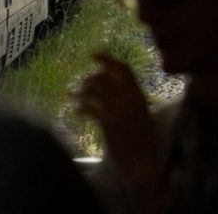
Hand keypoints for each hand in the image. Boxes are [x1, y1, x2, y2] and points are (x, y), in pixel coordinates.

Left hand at [75, 53, 165, 206]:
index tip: (92, 55)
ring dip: (81, 91)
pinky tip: (76, 111)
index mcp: (138, 94)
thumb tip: (112, 85)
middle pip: (103, 77)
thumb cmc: (143, 140)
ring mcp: (118, 109)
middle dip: (89, 78)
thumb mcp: (141, 114)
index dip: (106, 59)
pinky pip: (89, 108)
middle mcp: (128, 97)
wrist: (144, 162)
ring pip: (93, 90)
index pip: (123, 68)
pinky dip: (79, 108)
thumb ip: (130, 98)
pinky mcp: (108, 122)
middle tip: (82, 84)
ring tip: (74, 96)